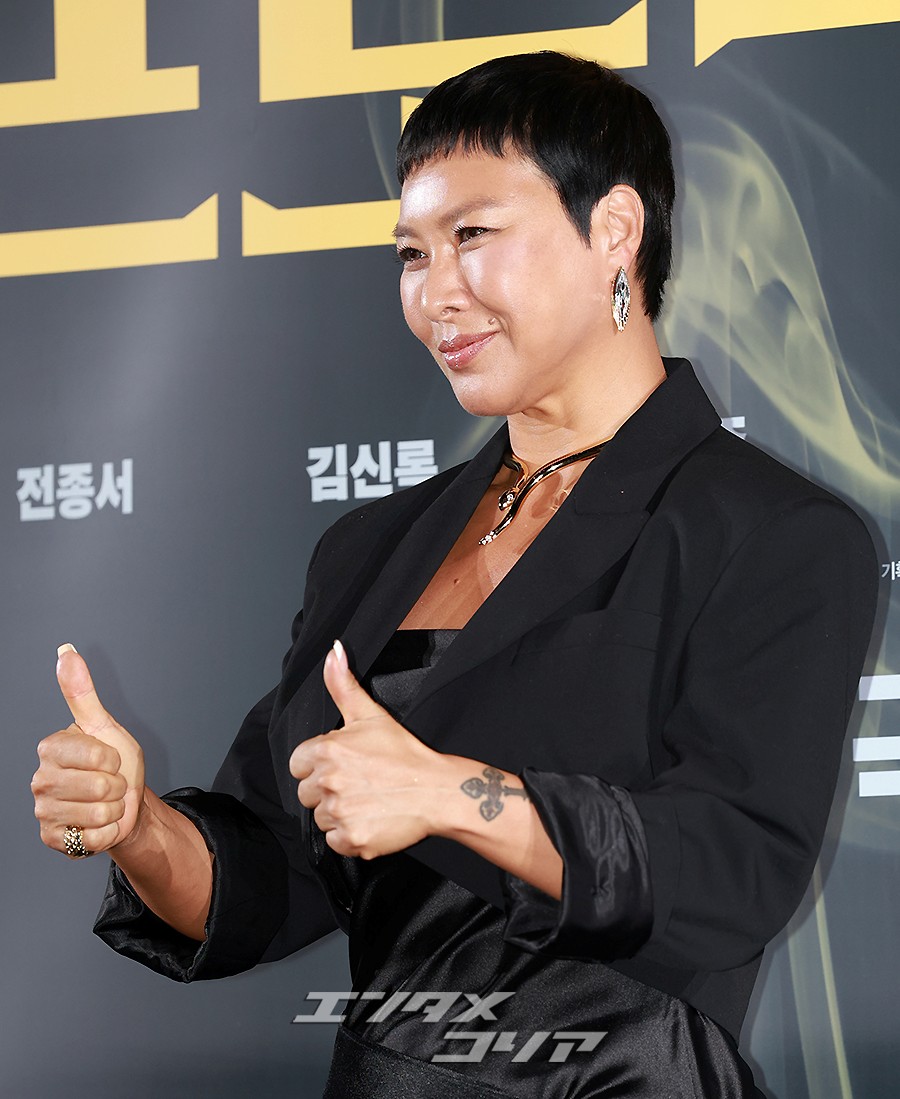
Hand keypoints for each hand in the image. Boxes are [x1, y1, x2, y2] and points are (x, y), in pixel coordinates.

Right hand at [32, 645, 145, 856]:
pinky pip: (94, 838)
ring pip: (98, 813)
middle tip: (110, 784)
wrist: (123, 803)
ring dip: (113, 809)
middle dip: (116, 786)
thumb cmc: (114, 762)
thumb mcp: (103, 725)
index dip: (114, 759)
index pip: (97, 755)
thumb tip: (65, 652)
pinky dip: (107, 832)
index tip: (109, 759)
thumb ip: (82, 692)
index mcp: (50, 748)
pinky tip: (98, 824)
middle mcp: (40, 779)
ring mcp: (43, 811)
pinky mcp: (51, 839)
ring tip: (105, 802)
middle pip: (99, 786)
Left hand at [289, 640, 440, 858]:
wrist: (437, 791)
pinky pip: (335, 842)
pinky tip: (371, 819)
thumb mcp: (371, 714)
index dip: (319, 766)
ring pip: (321, 818)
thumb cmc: (405, 753)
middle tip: (360, 784)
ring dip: (340, 814)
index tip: (345, 766)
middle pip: (307, 794)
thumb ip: (343, 684)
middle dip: (328, 791)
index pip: (299, 765)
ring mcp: (339, 813)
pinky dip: (350, 836)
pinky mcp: (351, 839)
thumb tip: (333, 651)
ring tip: (368, 801)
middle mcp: (328, 782)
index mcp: (326, 751)